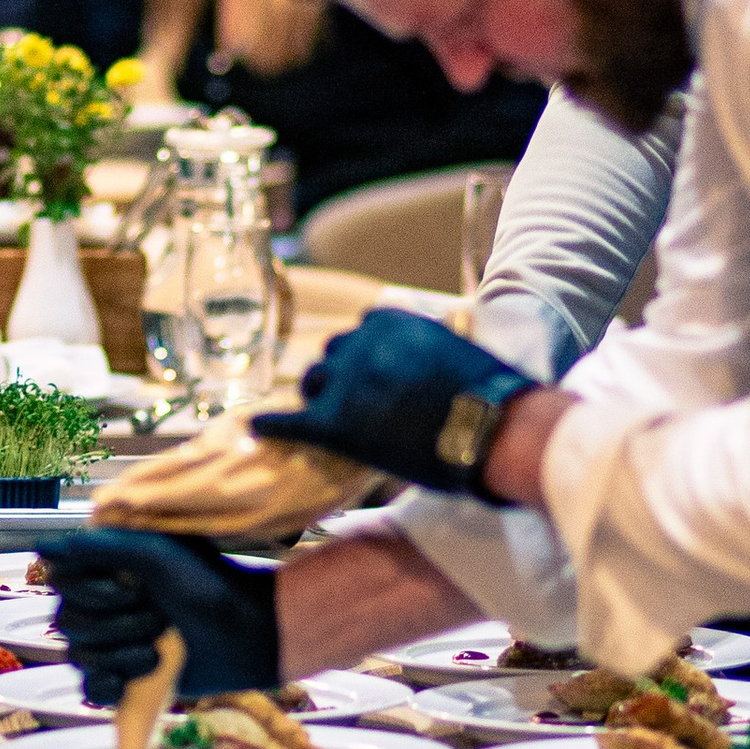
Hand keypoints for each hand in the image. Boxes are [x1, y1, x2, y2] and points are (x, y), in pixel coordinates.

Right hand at [43, 528, 281, 704]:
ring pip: (80, 656)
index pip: (61, 582)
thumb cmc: (208, 582)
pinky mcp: (126, 679)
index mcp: (104, 569)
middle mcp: (101, 605)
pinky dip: (109, 686)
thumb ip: (98, 547)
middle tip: (162, 616)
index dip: (91, 590)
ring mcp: (112, 643)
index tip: (133, 585)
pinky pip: (91, 689)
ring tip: (162, 647)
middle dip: (117, 623)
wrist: (248, 632)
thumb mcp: (155, 553)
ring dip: (124, 653)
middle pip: (68, 622)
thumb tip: (42, 548)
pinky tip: (130, 682)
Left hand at [253, 307, 538, 499]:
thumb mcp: (458, 351)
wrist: (492, 428)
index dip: (367, 360)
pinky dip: (271, 424)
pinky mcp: (335, 422)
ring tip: (330, 423)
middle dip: (340, 377)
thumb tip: (427, 367)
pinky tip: (257, 428)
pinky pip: (290, 421)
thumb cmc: (490, 395)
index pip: (362, 332)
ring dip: (321, 401)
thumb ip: (428, 350)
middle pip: (332, 356)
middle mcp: (360, 342)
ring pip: (313, 385)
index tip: (376, 377)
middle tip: (356, 405)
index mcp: (390, 320)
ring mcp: (344, 381)